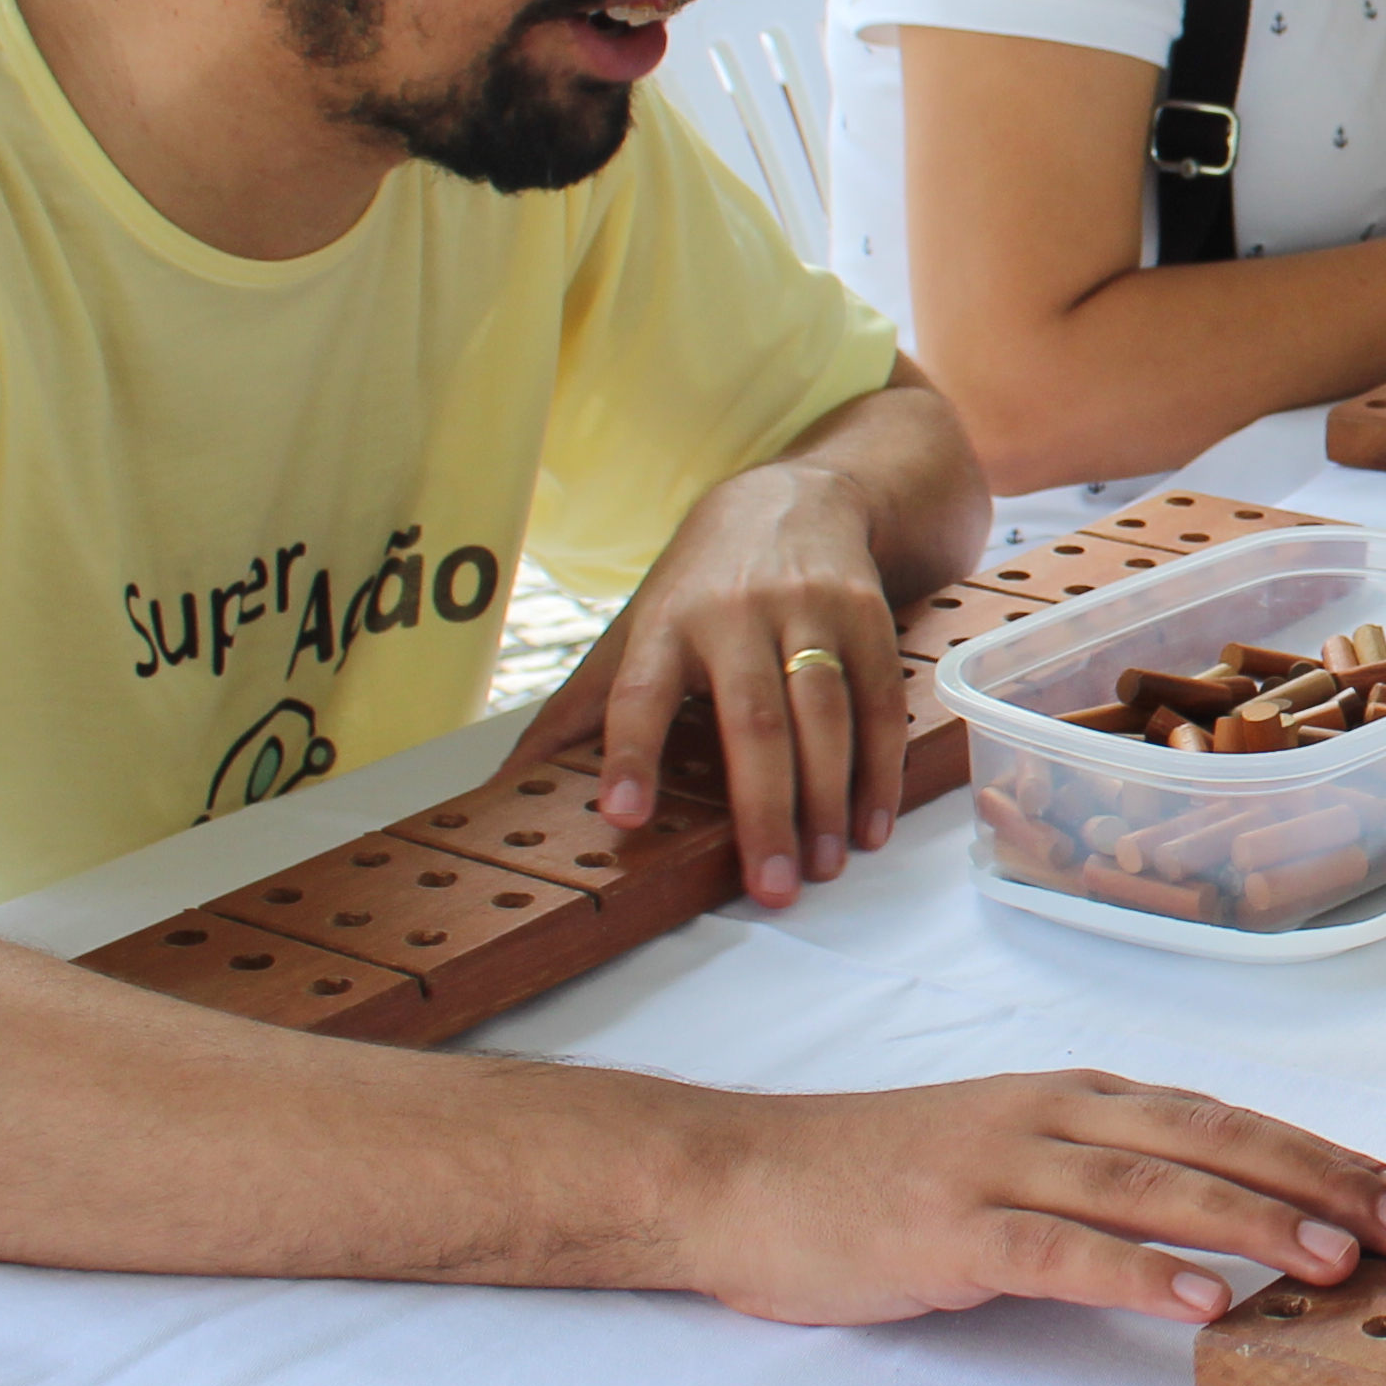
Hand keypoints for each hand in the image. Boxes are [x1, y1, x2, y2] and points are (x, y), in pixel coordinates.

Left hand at [501, 459, 906, 907]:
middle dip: (764, 809)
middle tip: (773, 887)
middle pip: (753, 719)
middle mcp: (737, 612)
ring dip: (828, 798)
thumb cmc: (703, 583)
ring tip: (824, 868)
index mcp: (667, 623)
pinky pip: (879, 700)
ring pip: (824, 712)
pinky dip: (879, 768)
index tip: (624, 814)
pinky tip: (869, 823)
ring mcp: (809, 610)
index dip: (631, 753)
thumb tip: (506, 784)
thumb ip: (580, 709)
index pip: (641, 692)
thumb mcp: (635, 628)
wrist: (797, 497)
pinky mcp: (867, 615)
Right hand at [669, 1071, 1385, 1326]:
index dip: (1320, 1153)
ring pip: (1152, 1188)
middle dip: (1319, 1182)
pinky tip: (1203, 1304)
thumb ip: (1102, 1171)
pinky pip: (1061, 1252)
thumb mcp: (1009, 1150)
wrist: (738, 1176)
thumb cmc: (877, 1177)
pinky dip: (1139, 1276)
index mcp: (1077, 1097)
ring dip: (1253, 1222)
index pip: (1224, 1118)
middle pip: (1212, 1141)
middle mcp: (1054, 1116)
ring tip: (1336, 1263)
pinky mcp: (949, 1231)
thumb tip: (1220, 1213)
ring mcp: (1000, 1168)